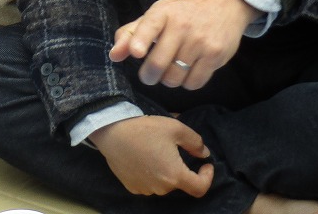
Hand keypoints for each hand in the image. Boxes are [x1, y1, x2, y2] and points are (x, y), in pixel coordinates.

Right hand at [90, 115, 212, 196]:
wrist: (110, 131)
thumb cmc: (144, 129)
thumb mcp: (175, 128)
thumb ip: (195, 142)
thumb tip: (204, 154)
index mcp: (175, 175)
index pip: (200, 188)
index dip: (207, 177)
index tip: (205, 165)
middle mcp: (161, 187)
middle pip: (179, 183)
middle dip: (180, 168)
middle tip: (171, 150)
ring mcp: (145, 189)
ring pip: (163, 184)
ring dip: (164, 172)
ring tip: (154, 153)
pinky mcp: (132, 187)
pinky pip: (148, 184)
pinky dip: (150, 175)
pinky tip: (142, 159)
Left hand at [110, 0, 257, 88]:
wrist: (222, 4)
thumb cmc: (181, 13)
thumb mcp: (155, 15)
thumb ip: (130, 34)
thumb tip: (114, 56)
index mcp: (162, 13)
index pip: (149, 26)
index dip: (140, 41)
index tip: (137, 53)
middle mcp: (181, 26)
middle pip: (159, 62)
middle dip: (148, 76)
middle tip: (148, 76)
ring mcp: (200, 41)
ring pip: (175, 76)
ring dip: (168, 80)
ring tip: (169, 72)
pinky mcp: (216, 55)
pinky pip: (195, 82)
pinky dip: (186, 83)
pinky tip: (186, 73)